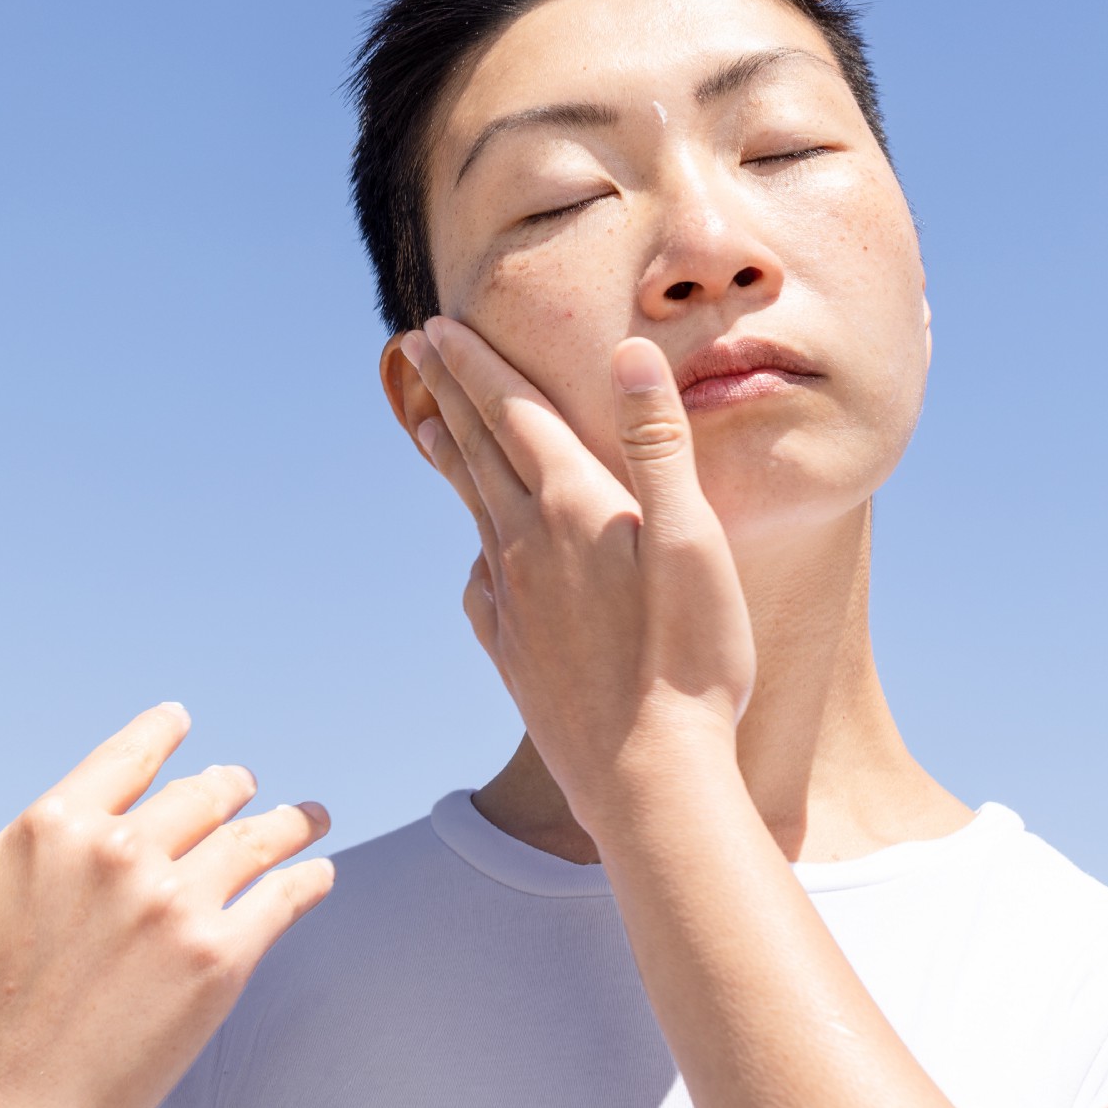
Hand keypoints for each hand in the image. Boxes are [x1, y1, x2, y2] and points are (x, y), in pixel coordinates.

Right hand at [0, 703, 332, 1107]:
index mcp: (56, 824)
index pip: (134, 752)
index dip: (165, 733)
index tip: (183, 725)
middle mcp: (123, 851)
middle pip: (204, 793)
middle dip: (227, 786)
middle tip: (241, 786)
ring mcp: (177, 903)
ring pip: (256, 836)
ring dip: (288, 820)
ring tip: (309, 816)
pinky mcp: (220, 959)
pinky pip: (284, 897)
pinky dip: (309, 878)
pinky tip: (319, 873)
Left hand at [404, 319, 754, 834]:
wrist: (649, 781)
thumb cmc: (690, 659)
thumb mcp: (692, 541)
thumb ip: (658, 443)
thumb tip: (629, 352)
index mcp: (573, 506)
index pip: (513, 413)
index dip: (476, 365)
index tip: (437, 326)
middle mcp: (526, 545)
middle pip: (478, 449)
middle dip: (448, 391)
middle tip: (414, 348)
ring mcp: (512, 602)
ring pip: (473, 510)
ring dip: (450, 458)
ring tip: (427, 427)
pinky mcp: (512, 652)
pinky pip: (480, 582)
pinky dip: (474, 549)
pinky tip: (478, 557)